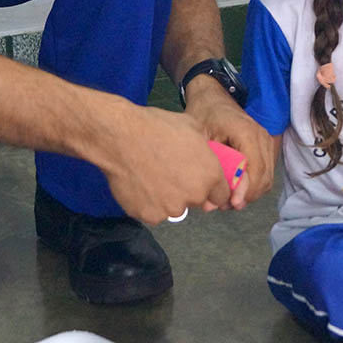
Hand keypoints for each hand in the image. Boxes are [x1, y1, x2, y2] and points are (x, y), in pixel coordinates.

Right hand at [94, 103, 228, 223]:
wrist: (121, 137)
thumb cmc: (157, 126)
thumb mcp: (192, 126)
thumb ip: (204, 148)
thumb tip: (205, 153)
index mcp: (210, 176)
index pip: (221, 195)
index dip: (210, 187)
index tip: (197, 179)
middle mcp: (194, 196)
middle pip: (196, 200)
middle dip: (187, 190)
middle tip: (169, 172)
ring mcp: (170, 209)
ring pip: (173, 207)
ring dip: (166, 197)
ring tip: (150, 176)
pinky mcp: (149, 215)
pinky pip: (152, 212)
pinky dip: (146, 202)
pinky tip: (138, 183)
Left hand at [183, 79, 274, 208]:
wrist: (213, 95)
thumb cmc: (203, 113)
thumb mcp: (201, 139)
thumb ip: (212, 168)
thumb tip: (215, 201)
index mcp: (246, 132)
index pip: (255, 171)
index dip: (243, 192)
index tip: (228, 204)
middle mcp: (263, 136)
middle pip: (264, 178)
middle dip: (246, 196)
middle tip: (224, 204)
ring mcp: (268, 139)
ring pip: (267, 178)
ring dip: (250, 192)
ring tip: (228, 198)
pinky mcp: (268, 144)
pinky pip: (267, 171)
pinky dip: (254, 184)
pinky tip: (236, 188)